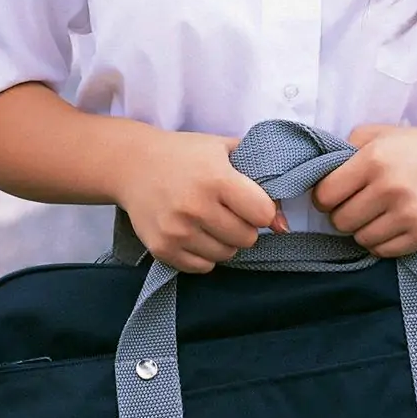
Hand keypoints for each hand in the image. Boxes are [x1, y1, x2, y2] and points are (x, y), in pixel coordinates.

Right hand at [116, 128, 286, 273]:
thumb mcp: (224, 150)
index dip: (261, 209)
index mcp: (217, 179)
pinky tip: (197, 233)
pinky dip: (205, 254)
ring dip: (226, 241)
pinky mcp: (162, 249)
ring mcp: (178, 231)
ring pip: (226, 255)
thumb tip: (283, 224)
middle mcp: (197, 207)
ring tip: (212, 221)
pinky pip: (202, 267)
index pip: (262, 214)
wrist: (133, 165)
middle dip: (245, 227)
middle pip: (247, 239)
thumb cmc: (186, 154)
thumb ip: (259, 179)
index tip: (250, 202)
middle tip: (230, 212)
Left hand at [310, 124, 416, 257]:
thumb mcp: (379, 134)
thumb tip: (316, 173)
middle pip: (340, 222)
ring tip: (380, 212)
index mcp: (374, 159)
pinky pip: (384, 251)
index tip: (336, 194)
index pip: (325, 195)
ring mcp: (410, 214)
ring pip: (361, 239)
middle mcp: (391, 187)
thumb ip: (345, 148)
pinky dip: (383, 241)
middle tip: (359, 204)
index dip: (325, 197)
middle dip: (344, 214)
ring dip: (364, 229)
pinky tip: (394, 223)